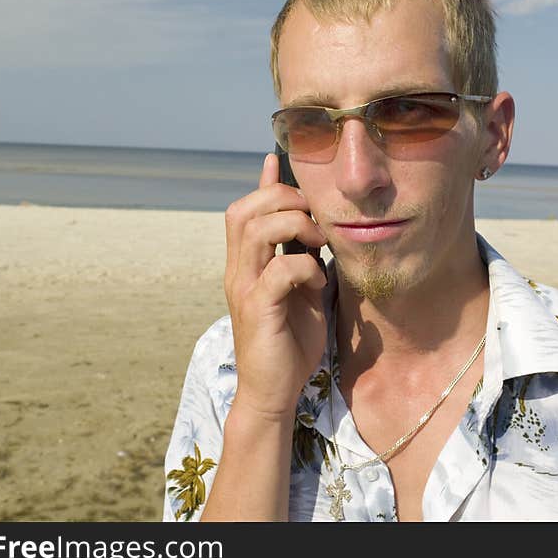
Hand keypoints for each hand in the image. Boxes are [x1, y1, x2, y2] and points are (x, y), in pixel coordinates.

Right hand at [223, 154, 328, 420]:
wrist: (272, 393)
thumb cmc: (290, 342)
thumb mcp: (300, 289)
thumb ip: (303, 257)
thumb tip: (315, 227)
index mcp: (246, 264)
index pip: (243, 210)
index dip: (264, 184)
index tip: (283, 164)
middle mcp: (238, 271)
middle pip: (244, 211)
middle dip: (283, 199)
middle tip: (315, 215)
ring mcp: (244, 289)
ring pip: (256, 232)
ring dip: (294, 225)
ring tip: (319, 241)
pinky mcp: (258, 311)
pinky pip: (279, 271)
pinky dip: (304, 266)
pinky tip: (318, 279)